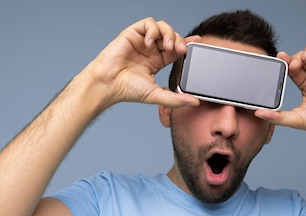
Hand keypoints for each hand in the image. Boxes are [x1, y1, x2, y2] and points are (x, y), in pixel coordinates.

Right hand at [83, 17, 199, 107]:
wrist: (108, 84)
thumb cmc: (128, 90)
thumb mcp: (157, 95)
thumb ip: (176, 99)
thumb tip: (194, 102)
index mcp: (157, 61)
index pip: (176, 49)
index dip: (187, 44)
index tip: (197, 42)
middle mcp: (151, 50)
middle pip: (172, 36)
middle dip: (179, 40)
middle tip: (180, 50)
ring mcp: (142, 41)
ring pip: (162, 27)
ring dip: (168, 33)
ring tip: (167, 46)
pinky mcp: (133, 33)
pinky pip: (148, 24)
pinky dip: (152, 31)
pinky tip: (148, 43)